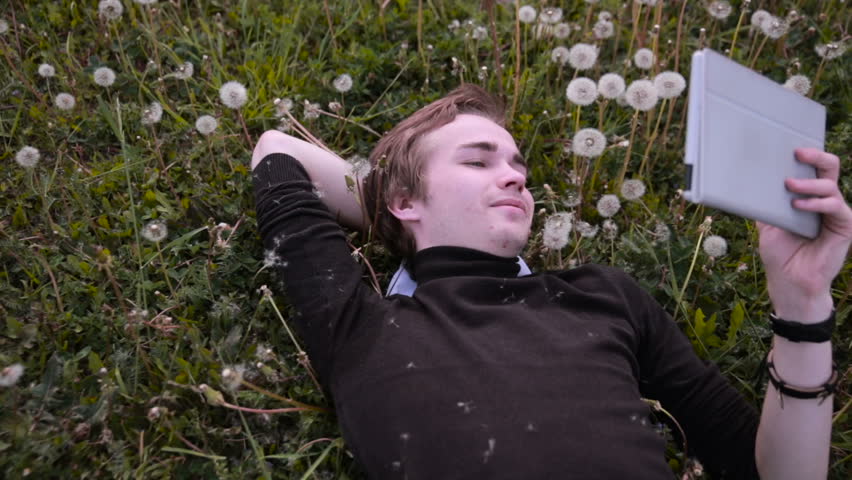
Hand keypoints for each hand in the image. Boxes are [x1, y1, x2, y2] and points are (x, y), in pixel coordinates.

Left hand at [756, 148, 851, 320]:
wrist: (789, 282)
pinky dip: (817, 202)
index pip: (810, 168)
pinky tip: (799, 204)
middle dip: (814, 155)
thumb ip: (765, 203)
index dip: (803, 155)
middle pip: (827, 168)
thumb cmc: (779, 253)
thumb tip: (749, 180)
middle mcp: (823, 200)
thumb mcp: (766, 223)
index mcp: (807, 196)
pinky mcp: (844, 226)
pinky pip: (835, 207)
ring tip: (789, 184)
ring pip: (830, 184)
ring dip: (809, 182)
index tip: (785, 143)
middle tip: (797, 151)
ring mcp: (835, 212)